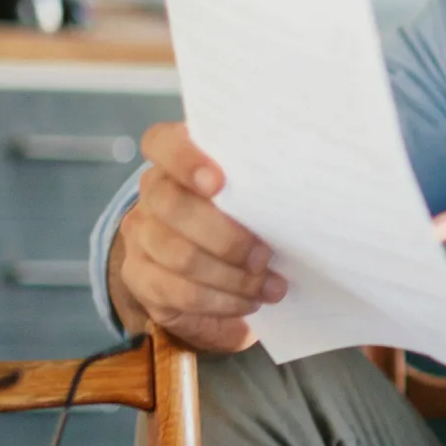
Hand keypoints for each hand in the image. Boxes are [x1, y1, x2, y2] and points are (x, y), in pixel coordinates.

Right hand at [109, 122, 285, 352]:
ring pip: (179, 255)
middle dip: (226, 238)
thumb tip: (305, 194)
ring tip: (270, 286)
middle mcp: (153, 192)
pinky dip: (221, 301)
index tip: (218, 183)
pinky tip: (249, 302)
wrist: (215, 276)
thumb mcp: (257, 200)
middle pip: (173, 206)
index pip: (162, 143)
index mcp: (180, 162)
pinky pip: (178, 292)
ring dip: (233, 277)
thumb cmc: (251, 223)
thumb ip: (261, 189)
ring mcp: (141, 234)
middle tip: (265, 257)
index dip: (185, 159)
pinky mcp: (140, 276)